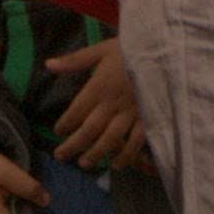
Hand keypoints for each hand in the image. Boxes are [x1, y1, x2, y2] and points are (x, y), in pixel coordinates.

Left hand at [43, 40, 143, 172]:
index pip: (76, 110)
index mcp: (100, 86)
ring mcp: (132, 113)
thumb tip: (48, 65)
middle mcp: (113, 103)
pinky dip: (126, 155)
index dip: (65, 124)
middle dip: (73, 145)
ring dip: (96, 154)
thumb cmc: (131, 49)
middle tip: (60, 156)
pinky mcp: (148, 119)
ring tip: (84, 164)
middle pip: (90, 130)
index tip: (58, 131)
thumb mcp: (101, 49)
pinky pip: (136, 141)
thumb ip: (75, 60)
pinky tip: (117, 164)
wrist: (165, 52)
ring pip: (111, 139)